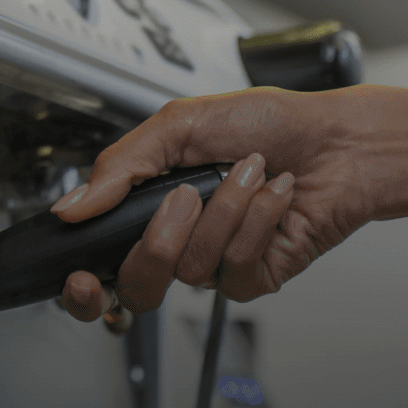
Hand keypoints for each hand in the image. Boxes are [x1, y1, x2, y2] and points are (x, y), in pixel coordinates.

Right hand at [54, 87, 379, 320]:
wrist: (335, 137)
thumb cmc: (265, 122)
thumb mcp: (177, 126)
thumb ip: (118, 167)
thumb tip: (72, 207)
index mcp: (147, 205)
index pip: (98, 264)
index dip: (82, 285)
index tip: (82, 277)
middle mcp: (178, 239)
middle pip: (138, 284)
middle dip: (159, 241)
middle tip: (183, 198)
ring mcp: (216, 261)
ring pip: (192, 268)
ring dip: (225, 210)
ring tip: (247, 172)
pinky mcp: (256, 275)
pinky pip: (237, 270)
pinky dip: (257, 222)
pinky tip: (274, 195)